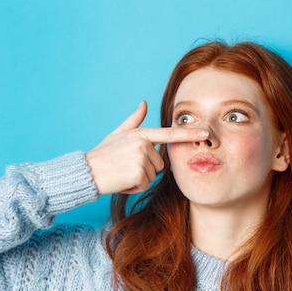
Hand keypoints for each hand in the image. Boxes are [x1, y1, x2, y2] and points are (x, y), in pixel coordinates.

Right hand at [86, 101, 208, 194]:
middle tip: (126, 166)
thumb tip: (144, 103)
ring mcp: (140, 159)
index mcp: (141, 134)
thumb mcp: (118, 134)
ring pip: (152, 176)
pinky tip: (121, 181)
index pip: (169, 134)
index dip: (189, 134)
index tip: (206, 133)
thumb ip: (134, 120)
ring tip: (122, 173)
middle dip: (145, 169)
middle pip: (159, 164)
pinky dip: (133, 187)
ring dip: (139, 178)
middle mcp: (142, 145)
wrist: (86, 171)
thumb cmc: (103, 154)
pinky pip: (144, 185)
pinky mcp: (137, 174)